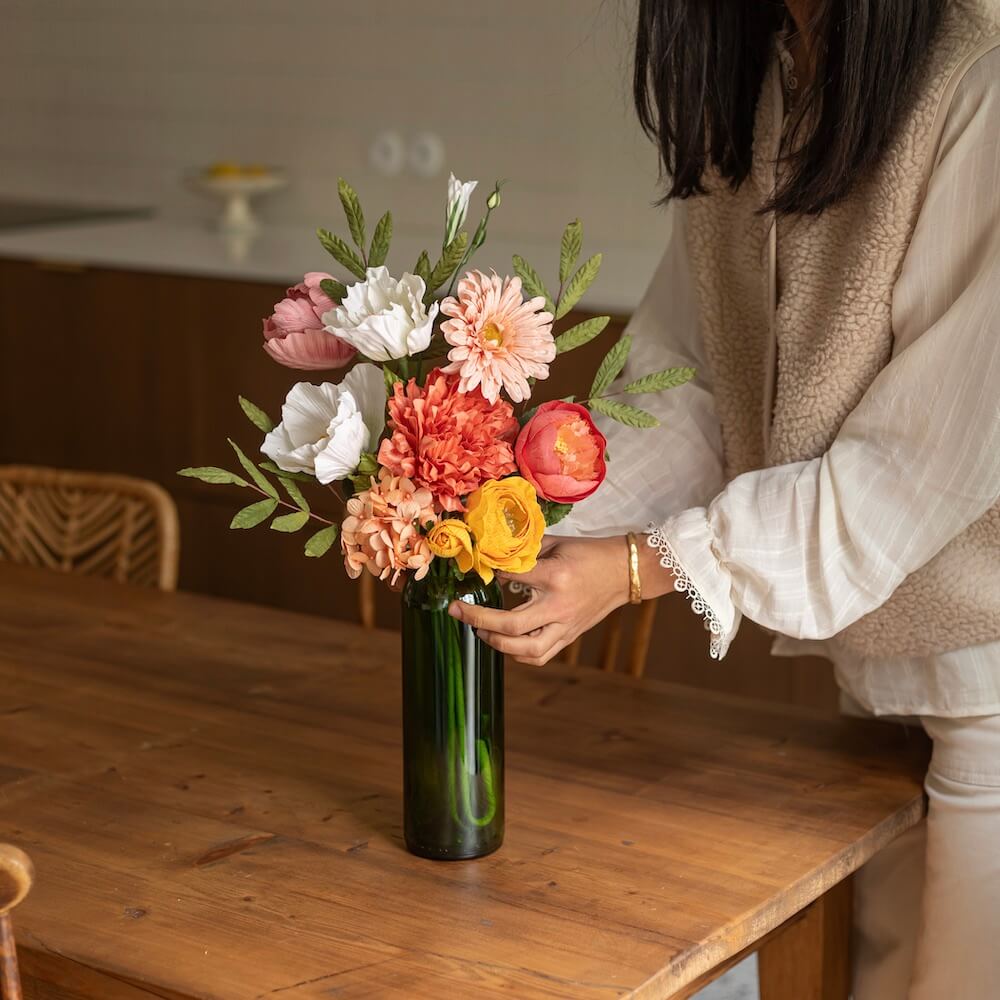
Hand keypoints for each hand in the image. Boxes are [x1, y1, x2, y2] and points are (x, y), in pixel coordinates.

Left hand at [448, 535, 672, 665]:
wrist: (623, 572)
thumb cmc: (589, 553)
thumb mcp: (556, 543)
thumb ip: (525, 552)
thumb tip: (493, 556)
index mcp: (555, 577)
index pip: (511, 579)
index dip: (491, 574)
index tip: (480, 569)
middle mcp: (558, 606)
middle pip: (511, 625)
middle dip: (478, 620)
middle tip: (456, 611)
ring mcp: (565, 626)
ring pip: (525, 650)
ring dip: (496, 643)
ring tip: (479, 630)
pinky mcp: (569, 637)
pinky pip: (539, 656)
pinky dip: (517, 654)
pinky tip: (504, 643)